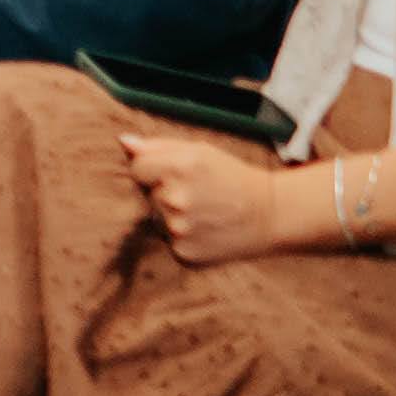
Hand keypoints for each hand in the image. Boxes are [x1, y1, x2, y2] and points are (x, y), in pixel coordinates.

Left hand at [122, 132, 311, 265]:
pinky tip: (206, 230)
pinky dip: (182, 237)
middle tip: (198, 195)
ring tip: (204, 213)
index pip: (137, 168)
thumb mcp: (200, 152)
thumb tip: (123, 142)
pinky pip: (168, 241)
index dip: (152, 170)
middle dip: (163, 192)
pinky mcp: (184, 253)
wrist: (272, 215)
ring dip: (171, 216)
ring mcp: (179, 229)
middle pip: (146, 195)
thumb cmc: (232, 177)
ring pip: (156, 219)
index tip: (174, 175)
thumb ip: (158, 146)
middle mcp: (175, 199)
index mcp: (178, 167)